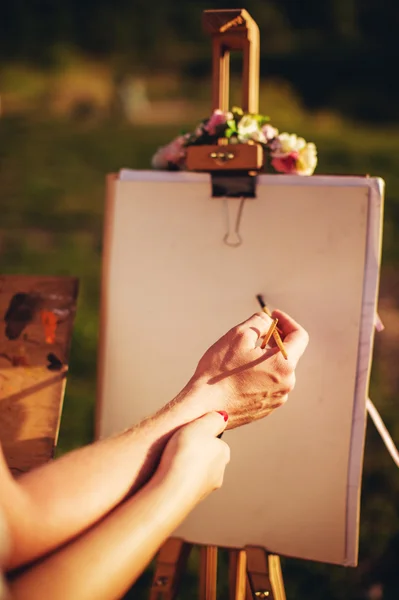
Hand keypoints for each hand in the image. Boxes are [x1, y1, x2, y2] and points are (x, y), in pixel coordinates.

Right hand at [156, 412, 229, 505]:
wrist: (171, 489)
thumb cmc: (185, 454)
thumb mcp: (201, 425)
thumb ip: (214, 418)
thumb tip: (222, 416)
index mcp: (223, 453)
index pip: (216, 440)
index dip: (201, 435)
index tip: (187, 434)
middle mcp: (218, 473)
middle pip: (206, 457)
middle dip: (194, 453)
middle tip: (177, 447)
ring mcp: (204, 489)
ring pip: (195, 473)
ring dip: (185, 467)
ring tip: (168, 461)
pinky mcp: (189, 500)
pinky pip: (183, 485)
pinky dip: (176, 480)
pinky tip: (165, 476)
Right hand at [191, 309, 308, 427]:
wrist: (203, 407)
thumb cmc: (219, 371)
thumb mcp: (238, 335)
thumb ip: (259, 322)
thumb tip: (268, 321)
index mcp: (283, 365)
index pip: (299, 337)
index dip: (287, 322)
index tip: (274, 316)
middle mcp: (287, 384)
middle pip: (288, 354)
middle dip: (275, 340)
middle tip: (255, 334)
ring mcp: (277, 399)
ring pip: (278, 370)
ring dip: (266, 358)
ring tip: (243, 356)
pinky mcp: (266, 408)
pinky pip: (269, 385)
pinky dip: (261, 374)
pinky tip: (240, 373)